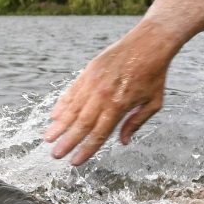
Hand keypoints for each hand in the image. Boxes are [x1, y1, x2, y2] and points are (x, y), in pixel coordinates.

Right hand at [44, 22, 172, 165]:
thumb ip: (136, 123)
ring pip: (73, 108)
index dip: (86, 149)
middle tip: (55, 155)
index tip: (75, 161)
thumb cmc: (154, 74)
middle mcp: (103, 95)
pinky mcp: (89, 71)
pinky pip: (72, 91)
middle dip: (67, 141)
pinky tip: (55, 115)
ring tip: (48, 138)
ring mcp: (94, 82)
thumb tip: (123, 142)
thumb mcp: (153, 103)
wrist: (149, 42)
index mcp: (119, 106)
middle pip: (82, 124)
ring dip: (59, 125)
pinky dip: (62, 104)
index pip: (99, 133)